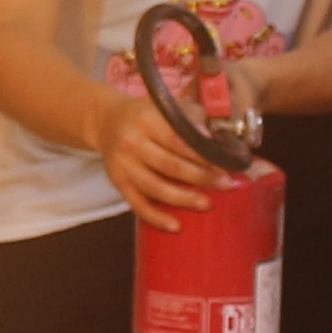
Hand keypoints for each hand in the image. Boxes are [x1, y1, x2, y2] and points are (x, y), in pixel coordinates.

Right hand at [94, 86, 230, 223]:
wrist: (106, 122)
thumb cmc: (144, 115)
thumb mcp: (164, 106)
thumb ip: (191, 116)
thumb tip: (219, 138)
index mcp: (146, 119)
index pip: (179, 140)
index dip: (204, 155)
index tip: (226, 164)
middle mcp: (132, 141)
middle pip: (170, 165)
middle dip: (201, 177)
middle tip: (226, 184)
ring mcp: (123, 164)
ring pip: (156, 187)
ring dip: (184, 199)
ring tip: (206, 204)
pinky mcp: (118, 182)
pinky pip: (137, 204)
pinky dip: (156, 217)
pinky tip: (175, 226)